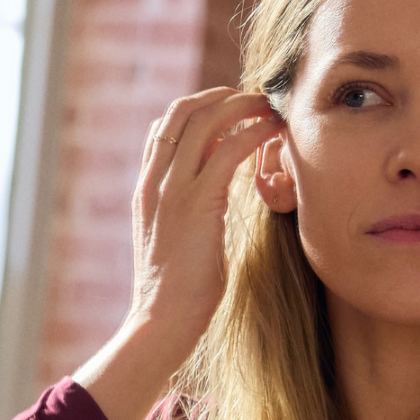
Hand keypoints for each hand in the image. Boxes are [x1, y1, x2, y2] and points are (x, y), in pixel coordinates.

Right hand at [75, 89, 282, 419]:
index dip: (199, 109)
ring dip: (243, 106)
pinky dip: (253, 133)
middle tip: (256, 100)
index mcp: (146, 191)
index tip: (233, 112)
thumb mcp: (174, 244)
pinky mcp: (197, 205)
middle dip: (222, 96)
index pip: (165, 128)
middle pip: (182, 111)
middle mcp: (155, 183)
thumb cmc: (175, 295)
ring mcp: (172, 191)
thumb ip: (185, 217)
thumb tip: (211, 205)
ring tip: (271, 110)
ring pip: (204, 121)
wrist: (160, 323)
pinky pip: (228, 150)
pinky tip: (273, 134)